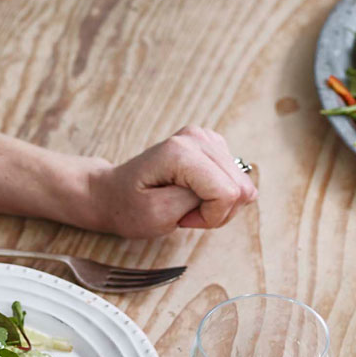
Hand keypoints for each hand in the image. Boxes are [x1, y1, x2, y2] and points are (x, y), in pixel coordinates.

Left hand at [85, 126, 257, 238]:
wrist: (113, 194)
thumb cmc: (129, 208)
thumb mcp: (158, 215)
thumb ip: (197, 202)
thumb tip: (234, 191)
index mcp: (181, 152)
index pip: (227, 192)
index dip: (211, 216)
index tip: (182, 219)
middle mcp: (197, 137)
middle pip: (240, 188)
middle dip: (217, 211)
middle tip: (185, 214)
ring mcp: (206, 138)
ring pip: (242, 185)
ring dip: (217, 205)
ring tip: (186, 204)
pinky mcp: (212, 145)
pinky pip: (235, 179)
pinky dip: (217, 195)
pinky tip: (192, 195)